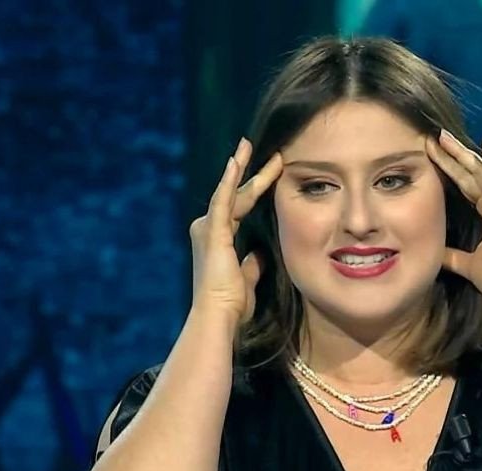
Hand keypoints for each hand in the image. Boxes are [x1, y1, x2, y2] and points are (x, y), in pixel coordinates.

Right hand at [188, 138, 282, 323]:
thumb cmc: (232, 305)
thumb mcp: (247, 279)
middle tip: (273, 154)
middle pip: (238, 195)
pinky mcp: (212, 230)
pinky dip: (229, 180)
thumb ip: (251, 264)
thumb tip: (259, 254)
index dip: (257, 190)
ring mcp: (208, 228)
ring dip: (241, 167)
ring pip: (230, 191)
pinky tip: (236, 162)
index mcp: (219, 240)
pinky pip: (222, 199)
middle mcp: (208, 230)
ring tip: (248, 145)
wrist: (218, 315)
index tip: (272, 174)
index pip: (241, 207)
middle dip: (255, 174)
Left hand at [426, 130, 481, 306]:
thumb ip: (451, 255)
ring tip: (442, 136)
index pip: (467, 186)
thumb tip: (433, 251)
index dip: (451, 171)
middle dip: (452, 156)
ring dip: (460, 153)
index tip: (434, 156)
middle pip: (471, 174)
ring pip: (478, 171)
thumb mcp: (468, 264)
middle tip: (434, 137)